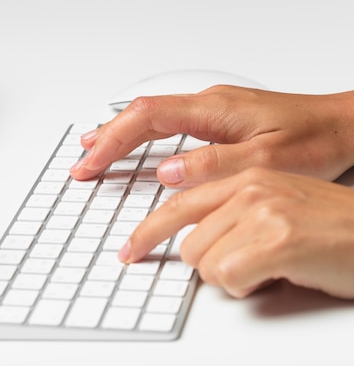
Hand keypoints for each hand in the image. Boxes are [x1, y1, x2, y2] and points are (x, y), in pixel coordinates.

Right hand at [70, 86, 353, 187]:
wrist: (343, 126)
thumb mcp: (264, 160)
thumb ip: (211, 164)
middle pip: (141, 115)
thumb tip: (165, 172)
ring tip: (92, 150)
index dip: (112, 140)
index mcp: (212, 109)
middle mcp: (207, 103)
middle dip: (106, 139)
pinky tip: (133, 142)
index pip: (146, 118)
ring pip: (151, 116)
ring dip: (119, 134)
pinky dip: (141, 134)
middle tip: (82, 165)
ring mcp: (211, 109)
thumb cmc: (313, 141)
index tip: (90, 163)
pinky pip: (167, 122)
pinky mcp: (218, 118)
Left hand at [118, 167, 353, 298]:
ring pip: (206, 263)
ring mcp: (263, 211)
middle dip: (212, 264)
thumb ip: (230, 213)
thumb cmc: (332, 225)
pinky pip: (230, 277)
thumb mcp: (275, 206)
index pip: (177, 205)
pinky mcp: (278, 239)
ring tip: (270, 265)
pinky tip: (278, 273)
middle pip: (188, 244)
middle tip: (246, 264)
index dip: (148, 232)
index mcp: (245, 177)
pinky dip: (250, 286)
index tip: (130, 249)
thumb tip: (191, 241)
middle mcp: (250, 188)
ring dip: (235, 276)